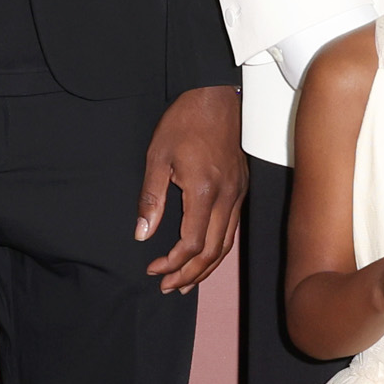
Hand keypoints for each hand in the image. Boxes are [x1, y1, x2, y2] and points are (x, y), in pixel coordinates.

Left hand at [137, 84, 246, 292]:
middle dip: (189, 274)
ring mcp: (238, 194)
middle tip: (168, 287)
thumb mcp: (157, 157)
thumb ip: (151, 199)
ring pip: (226, 244)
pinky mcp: (241, 189)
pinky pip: (232, 229)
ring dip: (206, 268)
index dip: (173, 263)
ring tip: (186, 283)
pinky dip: (218, 250)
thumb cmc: (185, 122)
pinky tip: (206, 256)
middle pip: (212, 251)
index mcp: (204, 191)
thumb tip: (142, 234)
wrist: (216, 97)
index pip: (193, 243)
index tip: (153, 269)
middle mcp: (226, 197)